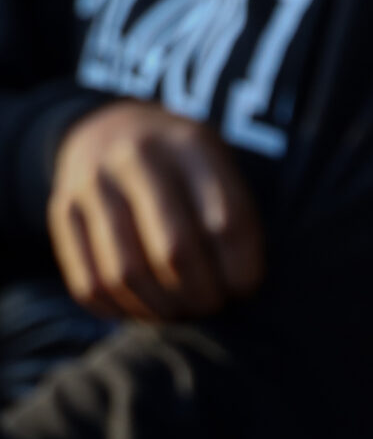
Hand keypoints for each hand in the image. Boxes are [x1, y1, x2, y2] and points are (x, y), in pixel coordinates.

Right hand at [49, 101, 265, 320]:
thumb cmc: (182, 163)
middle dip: (201, 294)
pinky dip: (120, 309)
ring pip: (126, 273)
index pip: (226, 222)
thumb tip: (239, 290)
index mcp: (191, 145)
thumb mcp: (218, 165)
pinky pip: (88, 282)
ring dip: (161, 307)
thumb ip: (234, 216)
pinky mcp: (62, 211)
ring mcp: (93, 184)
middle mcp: (138, 158)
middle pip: (174, 251)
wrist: (109, 127)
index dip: (240, 269)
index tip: (245, 289)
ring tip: (181, 311)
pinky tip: (144, 308)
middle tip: (212, 306)